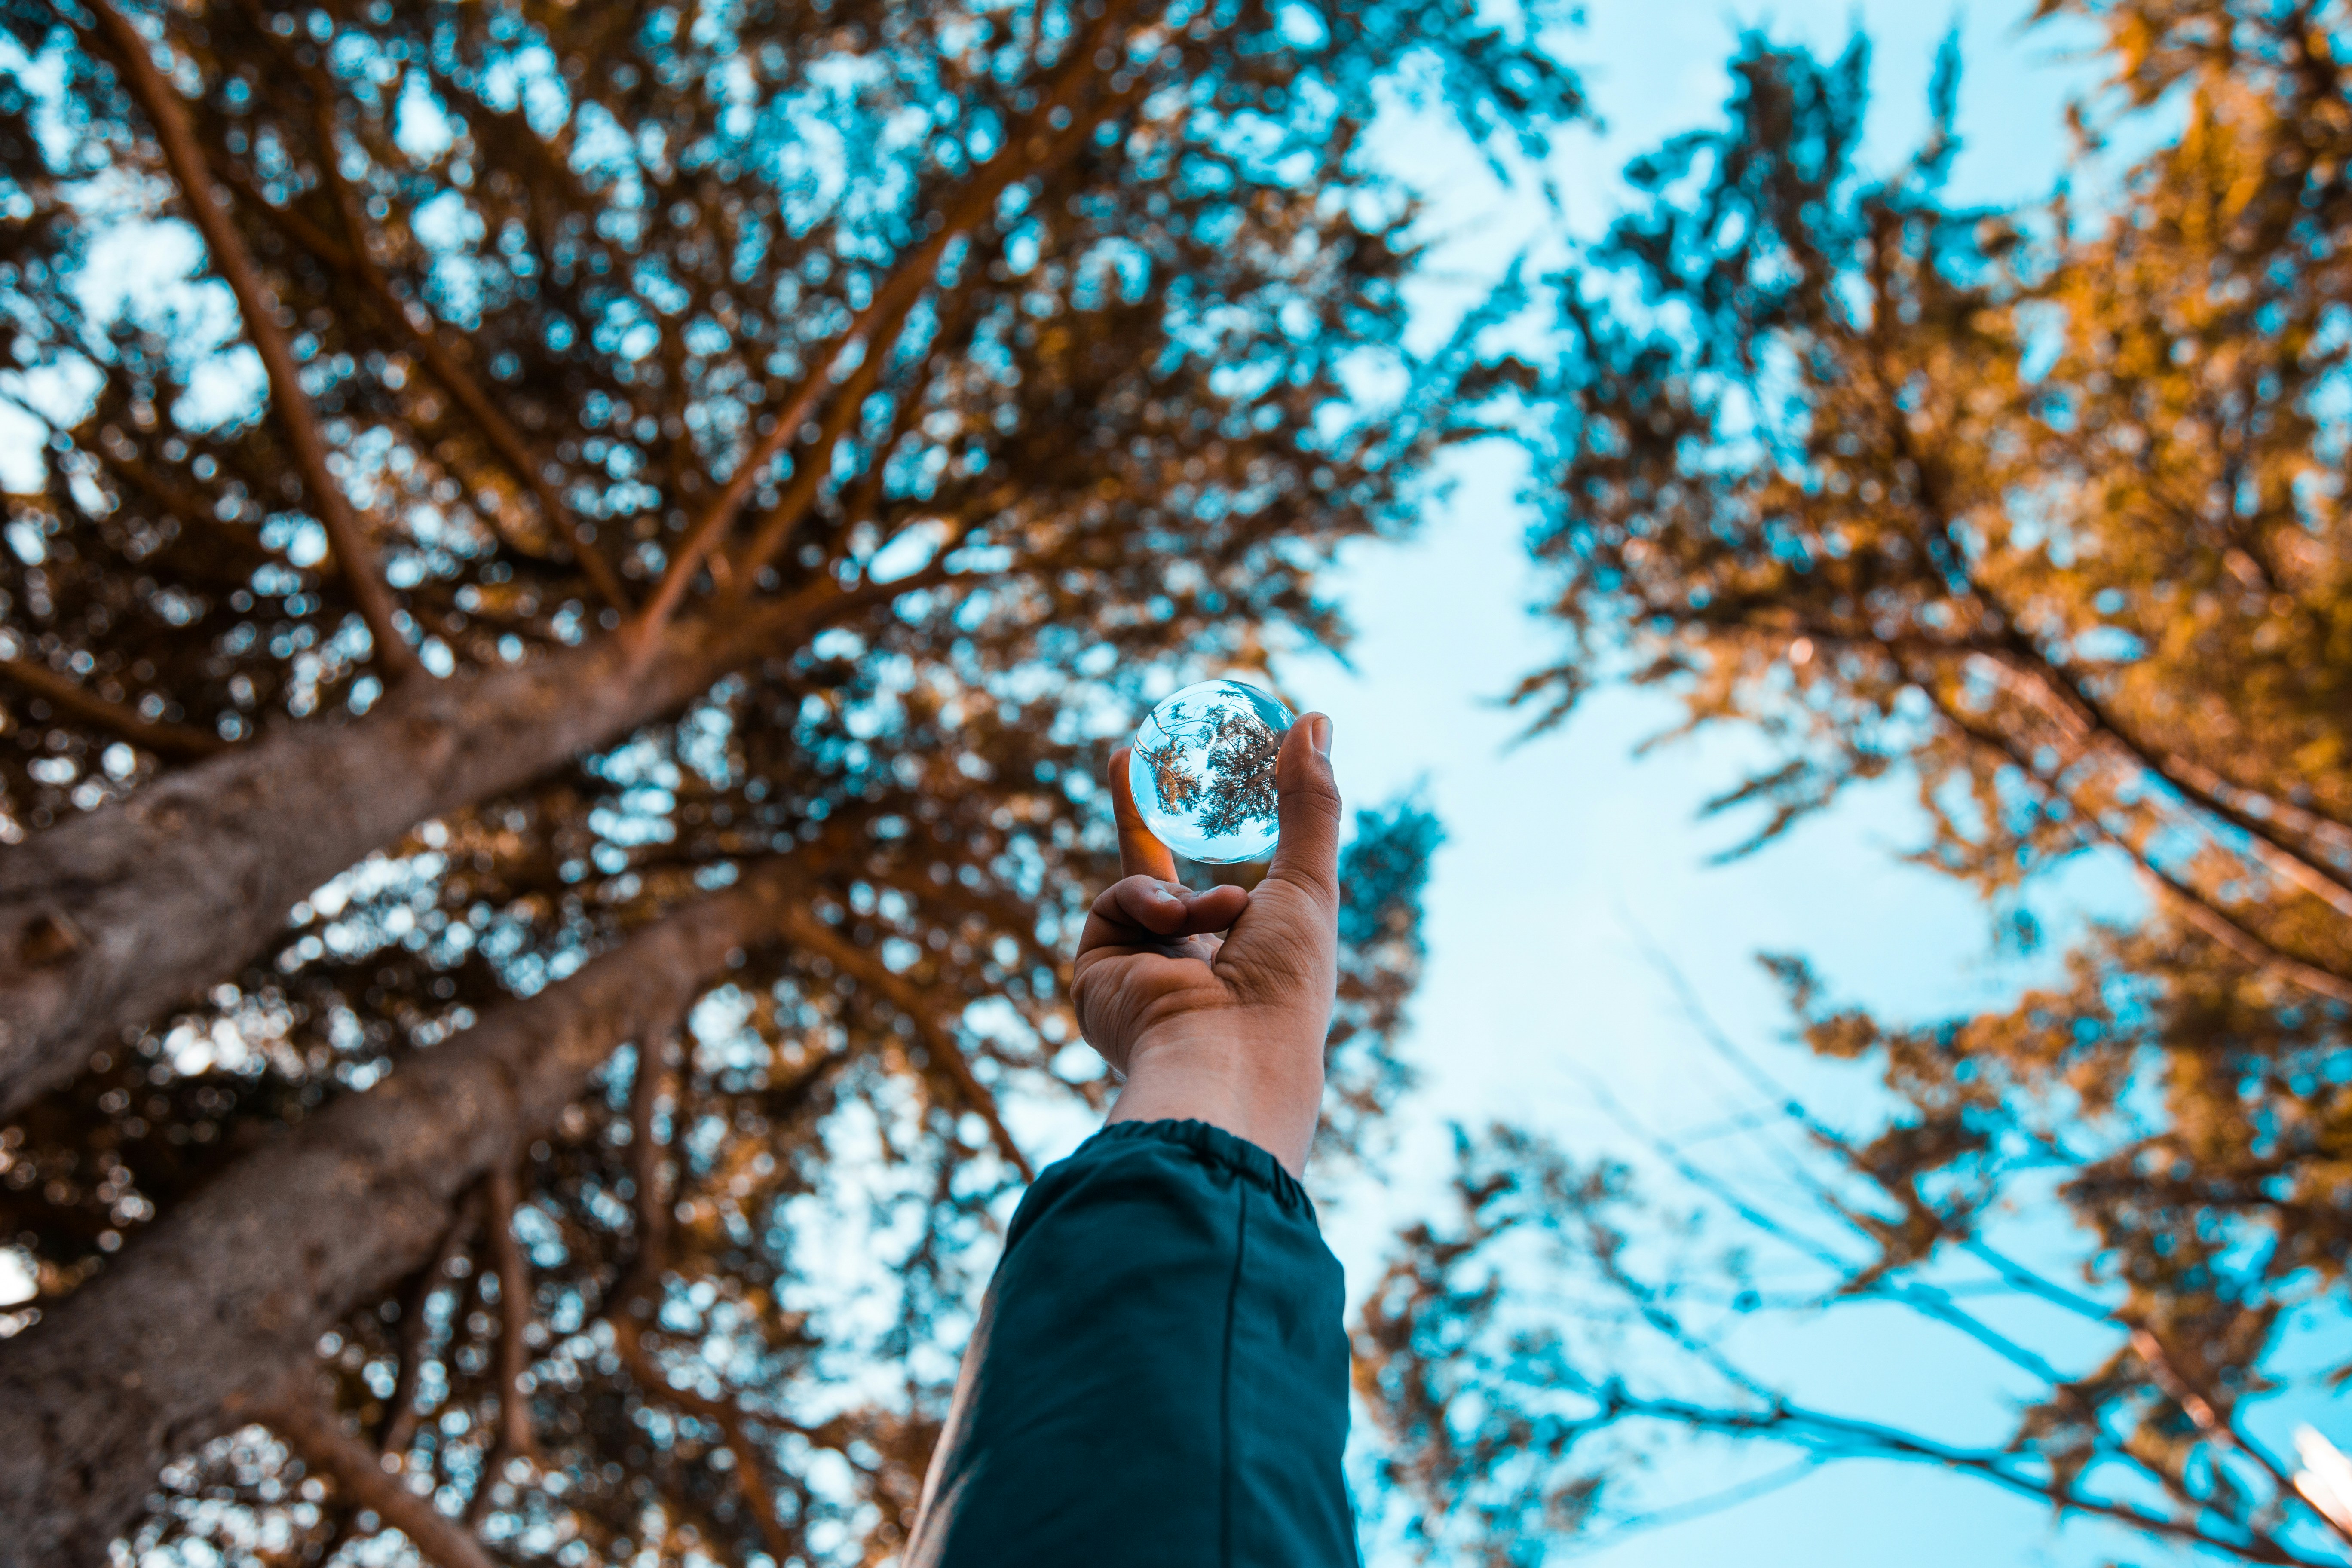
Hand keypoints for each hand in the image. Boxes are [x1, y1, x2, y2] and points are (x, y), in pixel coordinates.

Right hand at [1072, 712, 1340, 1174]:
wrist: (1231, 1053)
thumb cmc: (1285, 982)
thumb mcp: (1308, 880)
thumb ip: (1309, 802)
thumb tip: (1316, 717)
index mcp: (1239, 957)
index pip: (1215, 884)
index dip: (1203, 835)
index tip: (1194, 781)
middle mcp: (1183, 966)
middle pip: (1153, 877)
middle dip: (1136, 820)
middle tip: (1126, 757)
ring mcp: (1135, 972)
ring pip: (1143, 884)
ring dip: (1187, 893)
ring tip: (1223, 916)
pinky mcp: (1096, 974)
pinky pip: (1115, 903)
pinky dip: (1151, 904)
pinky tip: (1179, 929)